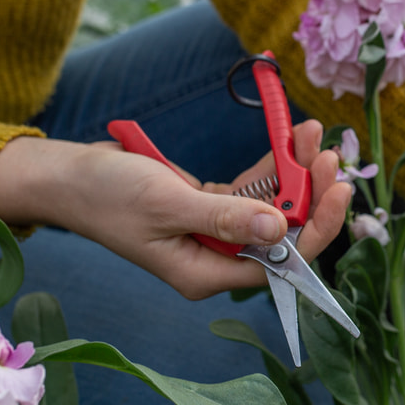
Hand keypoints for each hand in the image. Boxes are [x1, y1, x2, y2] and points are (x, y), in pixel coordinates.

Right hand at [0, 120, 351, 299]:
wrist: (68, 177)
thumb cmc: (107, 194)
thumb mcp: (167, 204)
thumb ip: (225, 217)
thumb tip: (280, 228)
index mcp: (206, 272)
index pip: (279, 262)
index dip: (314, 228)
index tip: (336, 188)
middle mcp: (215, 257)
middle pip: (281, 233)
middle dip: (310, 193)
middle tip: (330, 152)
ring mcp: (213, 230)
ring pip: (270, 206)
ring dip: (294, 172)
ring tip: (312, 132)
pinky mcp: (207, 205)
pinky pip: (251, 189)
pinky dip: (270, 166)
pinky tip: (289, 139)